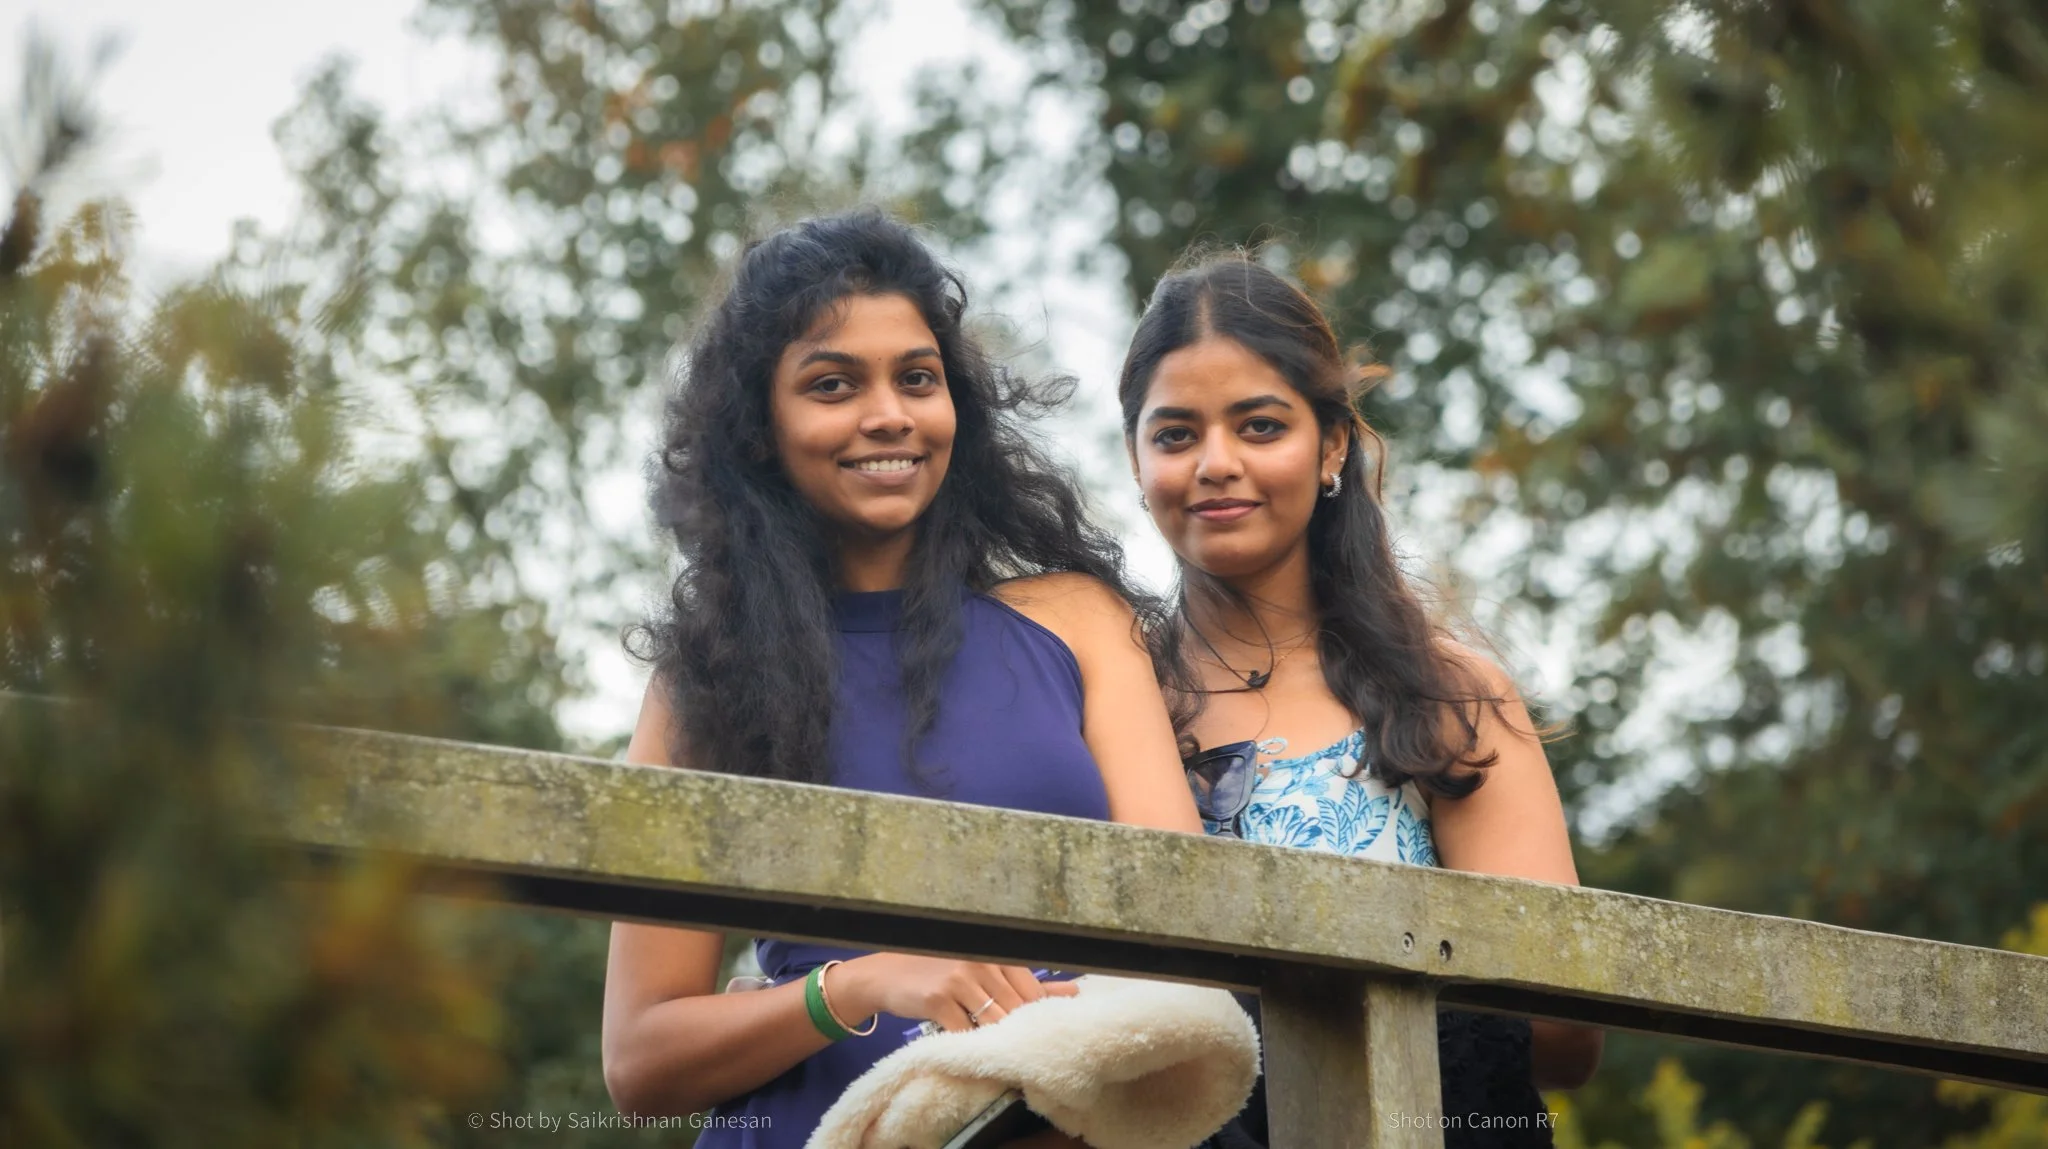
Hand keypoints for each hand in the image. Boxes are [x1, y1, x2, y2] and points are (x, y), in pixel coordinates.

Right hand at [829, 954, 1076, 1031]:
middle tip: (1025, 1048)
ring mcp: (959, 979)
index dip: (1037, 1013)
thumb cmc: (936, 971)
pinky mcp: (938, 1000)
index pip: (1031, 988)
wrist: (884, 975)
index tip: (1044, 1030)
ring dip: (998, 1039)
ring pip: (995, 1020)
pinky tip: (972, 1048)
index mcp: (994, 952)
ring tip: (1001, 1052)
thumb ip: (1025, 982)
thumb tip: (1073, 992)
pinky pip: (966, 1031)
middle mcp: (980, 961)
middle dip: (1021, 1030)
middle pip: (1016, 1006)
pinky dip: (971, 1043)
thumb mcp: (981, 969)